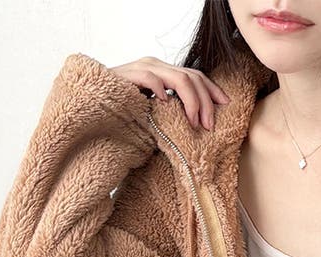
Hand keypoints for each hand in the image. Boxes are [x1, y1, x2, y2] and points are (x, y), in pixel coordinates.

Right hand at [109, 56, 229, 129]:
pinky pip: (152, 79)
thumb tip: (199, 127)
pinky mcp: (129, 75)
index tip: (226, 105)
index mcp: (164, 73)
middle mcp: (157, 66)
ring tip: (194, 122)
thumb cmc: (125, 112)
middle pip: (193, 77)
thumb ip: (173, 112)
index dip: (213, 90)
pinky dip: (162, 92)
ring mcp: (143, 68)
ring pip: (180, 78)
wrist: (93, 103)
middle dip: (206, 102)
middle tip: (209, 126)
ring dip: (192, 102)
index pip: (195, 75)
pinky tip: (165, 106)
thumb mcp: (156, 112)